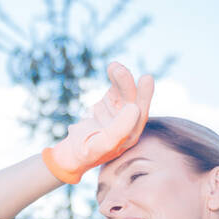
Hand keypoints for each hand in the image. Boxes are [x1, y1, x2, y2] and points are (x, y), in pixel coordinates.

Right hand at [42, 61, 154, 184]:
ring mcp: (120, 110)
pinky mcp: (111, 101)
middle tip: (146, 78)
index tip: (137, 96)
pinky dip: (115, 76)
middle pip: (134, 102)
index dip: (142, 104)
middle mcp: (129, 122)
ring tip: (115, 67)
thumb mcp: (102, 146)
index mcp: (131, 136)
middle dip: (136, 89)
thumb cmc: (88, 151)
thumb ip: (119, 131)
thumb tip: (135, 108)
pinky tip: (112, 67)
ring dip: (122, 79)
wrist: (73, 150)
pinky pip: (116, 86)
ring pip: (125, 92)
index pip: (139, 118)